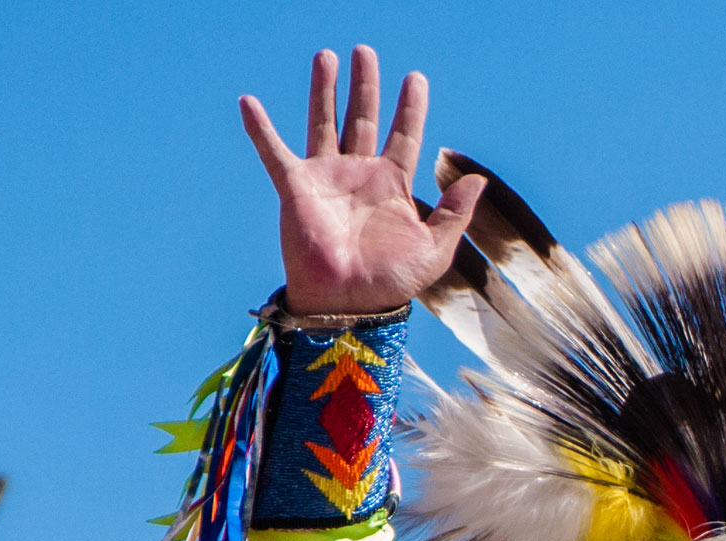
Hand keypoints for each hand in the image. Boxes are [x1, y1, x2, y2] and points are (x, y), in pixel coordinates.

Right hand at [239, 46, 484, 315]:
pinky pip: (274, 153)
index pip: (405, 135)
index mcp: (393, 185)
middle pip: (363, 118)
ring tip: (327, 56)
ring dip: (324, 90)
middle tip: (366, 51)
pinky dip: (260, 129)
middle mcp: (359, 175)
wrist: (348, 304)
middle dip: (365, 86)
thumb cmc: (391, 283)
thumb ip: (455, 212)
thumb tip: (477, 177)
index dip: (411, 107)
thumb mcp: (435, 249)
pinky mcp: (296, 189)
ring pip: (324, 123)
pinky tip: (248, 102)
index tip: (416, 77)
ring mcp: (326, 178)